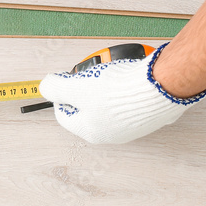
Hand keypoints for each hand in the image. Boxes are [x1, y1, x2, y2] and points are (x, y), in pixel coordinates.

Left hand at [38, 45, 205, 143]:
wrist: (160, 87)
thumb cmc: (118, 91)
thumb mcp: (76, 87)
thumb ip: (55, 87)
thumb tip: (44, 87)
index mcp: (90, 131)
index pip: (64, 114)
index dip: (61, 93)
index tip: (64, 80)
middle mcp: (110, 133)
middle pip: (87, 108)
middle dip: (84, 88)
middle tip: (88, 74)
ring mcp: (131, 126)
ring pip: (107, 104)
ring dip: (104, 86)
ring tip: (108, 72)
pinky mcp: (147, 115)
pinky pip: (128, 100)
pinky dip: (125, 88)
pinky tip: (127, 76)